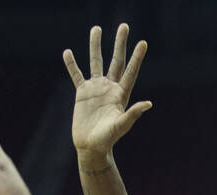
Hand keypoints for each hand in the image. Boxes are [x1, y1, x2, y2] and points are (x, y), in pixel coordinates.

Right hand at [64, 24, 151, 162]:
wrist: (91, 147)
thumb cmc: (108, 139)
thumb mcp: (121, 126)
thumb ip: (133, 114)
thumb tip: (148, 104)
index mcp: (121, 94)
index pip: (130, 71)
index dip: (137, 57)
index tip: (143, 43)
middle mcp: (109, 88)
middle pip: (116, 61)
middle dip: (120, 43)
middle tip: (124, 26)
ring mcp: (95, 89)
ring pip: (96, 62)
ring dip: (95, 46)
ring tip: (96, 28)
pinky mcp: (82, 93)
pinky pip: (76, 75)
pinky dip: (72, 64)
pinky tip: (68, 52)